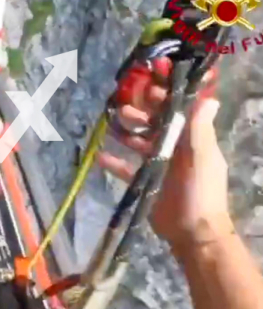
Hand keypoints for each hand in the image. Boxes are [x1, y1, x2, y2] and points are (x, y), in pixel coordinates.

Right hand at [98, 59, 233, 254]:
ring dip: (127, 131)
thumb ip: (199, 128)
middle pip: (157, 122)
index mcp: (192, 139)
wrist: (193, 234)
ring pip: (140, 141)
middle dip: (142, 109)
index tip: (153, 74)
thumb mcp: (202, 158)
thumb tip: (209, 97)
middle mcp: (177, 148)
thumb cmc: (200, 192)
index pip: (179, 108)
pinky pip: (127, 168)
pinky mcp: (146, 181)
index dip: (167, 91)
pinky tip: (100, 156)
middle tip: (124, 99)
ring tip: (113, 123)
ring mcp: (161, 164)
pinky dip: (114, 162)